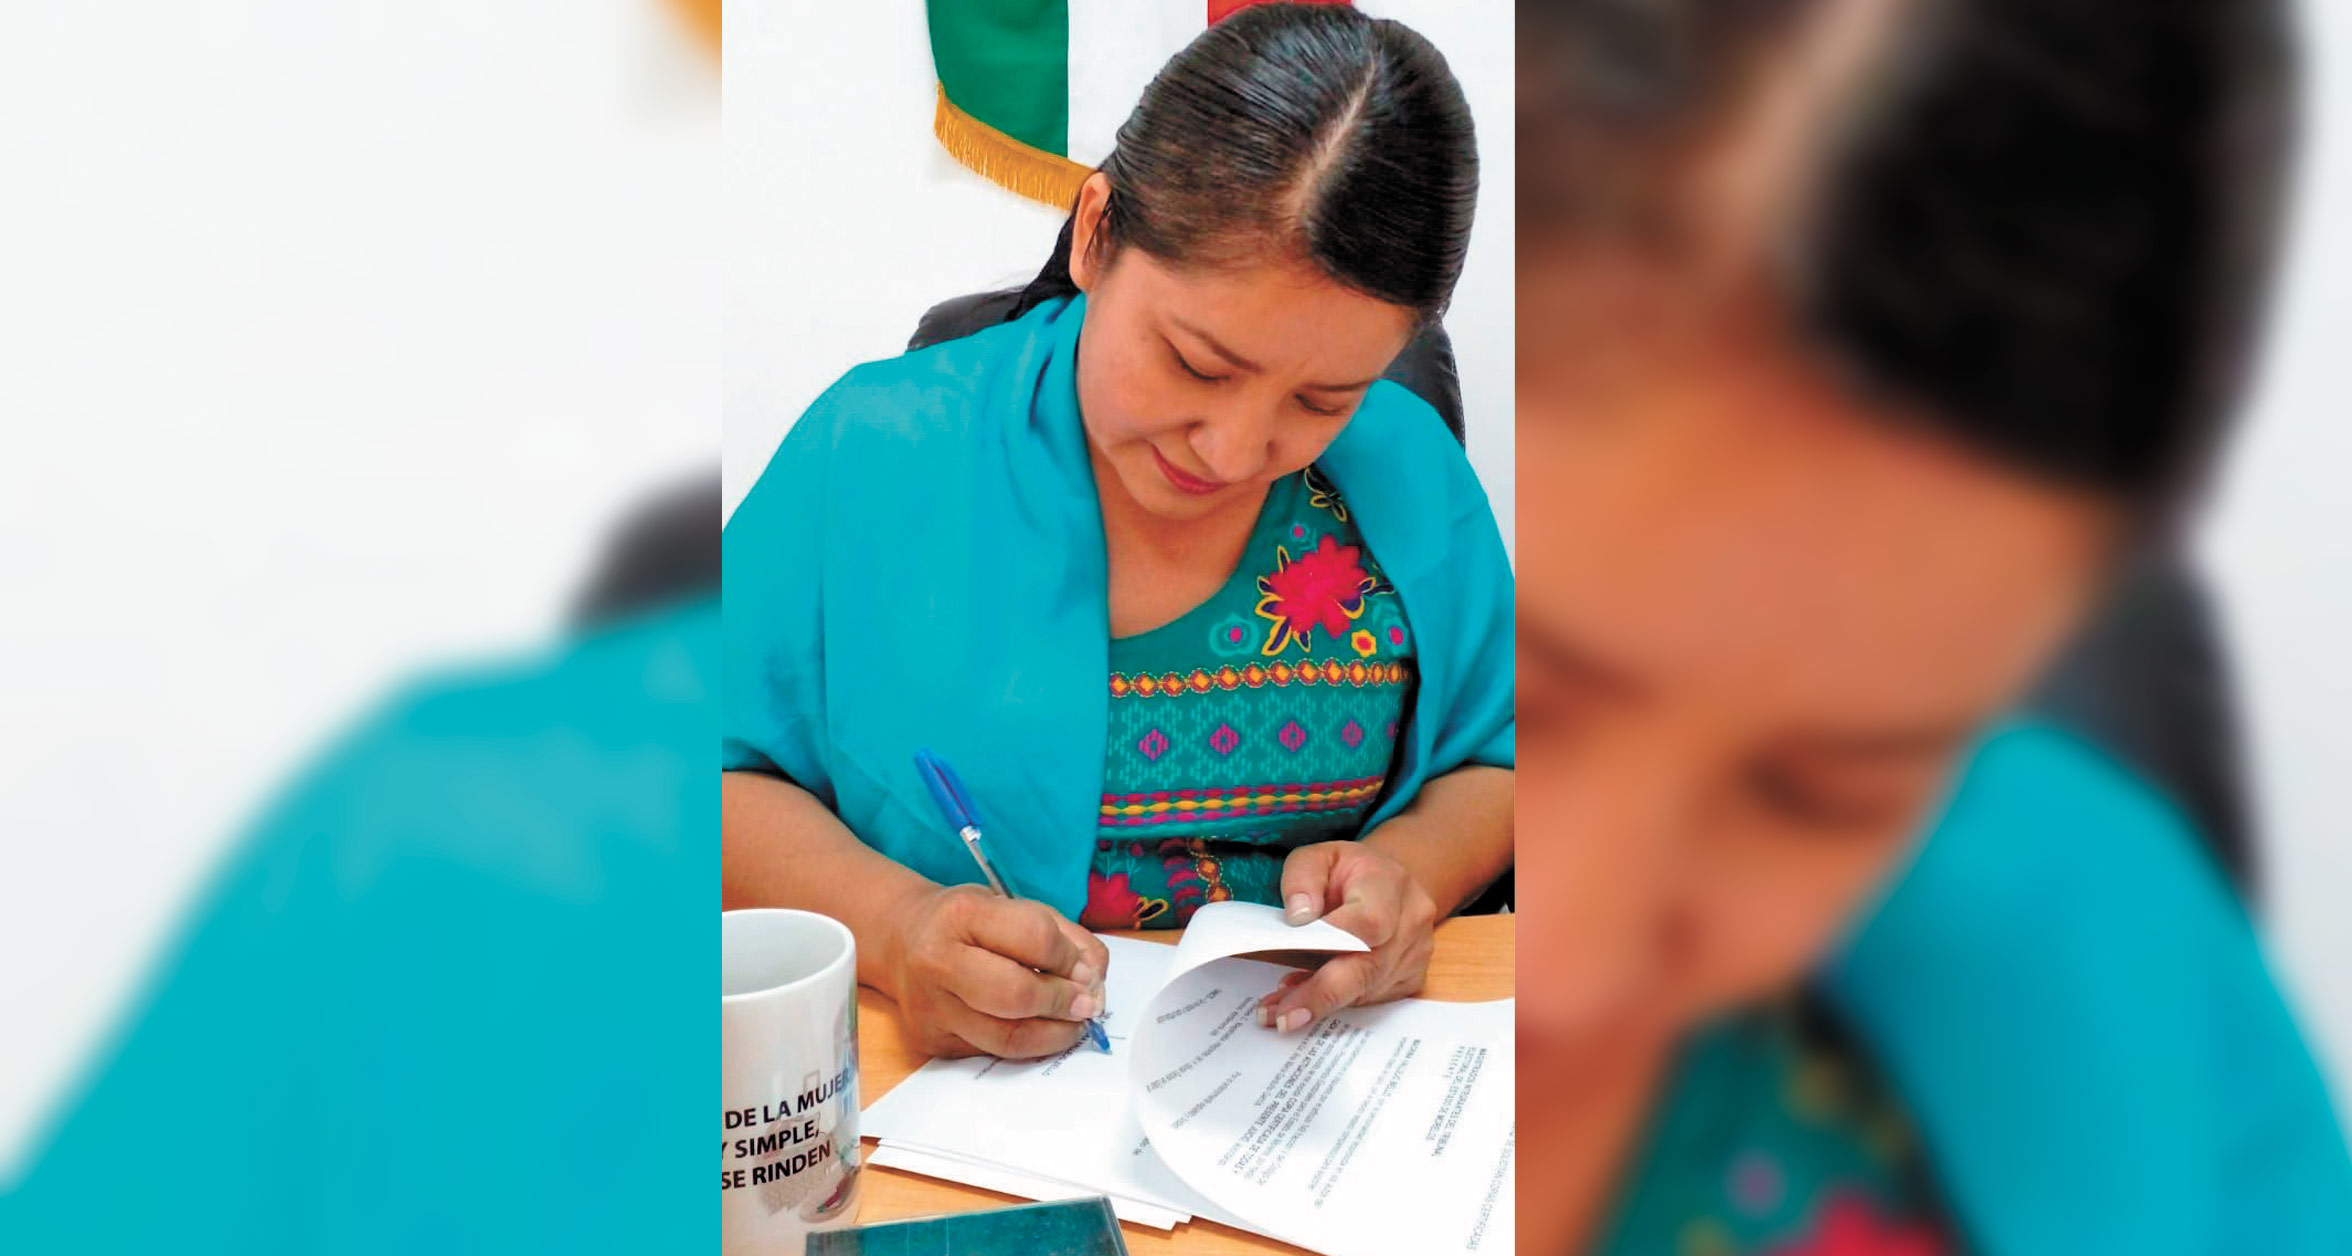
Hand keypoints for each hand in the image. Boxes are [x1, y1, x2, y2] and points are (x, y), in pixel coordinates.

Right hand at [880, 885, 1109, 1059]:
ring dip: (1054, 1035)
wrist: (903, 940)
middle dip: (1064, 1003)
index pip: (1034, 937)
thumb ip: (1066, 938)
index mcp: (962, 914)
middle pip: (1017, 995)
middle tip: (1087, 1005)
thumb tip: (1095, 985)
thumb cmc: (970, 922)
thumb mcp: (1016, 907)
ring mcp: (931, 1007)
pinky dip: (1027, 1045)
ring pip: (1007, 1038)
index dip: (1070, 958)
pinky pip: (992, 1053)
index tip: (1084, 969)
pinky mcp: (932, 1041)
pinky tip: (1038, 1030)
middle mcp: (938, 961)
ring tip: (1072, 1023)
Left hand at [1256, 840, 1437, 1032]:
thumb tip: (1299, 917)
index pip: (1369, 922)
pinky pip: (1372, 999)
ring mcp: (1415, 954)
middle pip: (1369, 968)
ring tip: (1279, 1008)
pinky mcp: (1411, 979)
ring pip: (1366, 990)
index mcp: (1389, 884)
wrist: (1390, 882)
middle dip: (1321, 994)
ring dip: (1320, 1003)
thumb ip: (1302, 879)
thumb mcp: (1318, 857)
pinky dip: (1337, 1004)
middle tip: (1281, 1016)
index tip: (1295, 958)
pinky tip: (1307, 1000)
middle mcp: (1411, 922)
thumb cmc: (1349, 872)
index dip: (1332, 944)